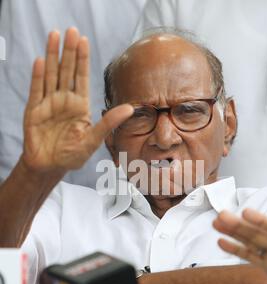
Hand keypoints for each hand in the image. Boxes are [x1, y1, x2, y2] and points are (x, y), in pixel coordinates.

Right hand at [22, 28, 132, 174]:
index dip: (82, 60)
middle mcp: (65, 101)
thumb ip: (108, 123)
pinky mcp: (34, 110)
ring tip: (54, 36)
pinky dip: (38, 76)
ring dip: (52, 56)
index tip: (84, 41)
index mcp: (80, 106)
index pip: (81, 78)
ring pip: (51, 75)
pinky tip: (40, 60)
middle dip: (69, 52)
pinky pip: (36, 90)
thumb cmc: (72, 155)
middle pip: (66, 71)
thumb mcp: (93, 140)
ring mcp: (48, 104)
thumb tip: (130, 108)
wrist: (50, 166)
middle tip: (71, 31)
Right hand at [213, 209, 266, 283]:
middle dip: (240, 225)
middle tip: (222, 215)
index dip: (262, 221)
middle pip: (259, 234)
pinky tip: (222, 242)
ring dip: (233, 233)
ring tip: (216, 223)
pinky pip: (250, 257)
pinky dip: (235, 250)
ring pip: (251, 243)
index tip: (247, 213)